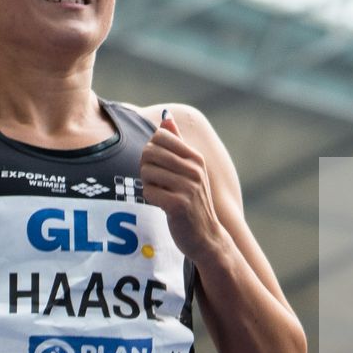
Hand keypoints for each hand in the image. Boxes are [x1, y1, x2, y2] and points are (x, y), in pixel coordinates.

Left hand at [139, 110, 226, 262]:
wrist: (206, 236)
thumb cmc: (193, 201)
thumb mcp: (190, 169)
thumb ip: (177, 142)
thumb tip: (166, 116)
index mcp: (196, 157)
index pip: (160, 136)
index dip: (151, 149)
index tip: (158, 164)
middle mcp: (194, 169)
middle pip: (149, 152)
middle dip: (145, 166)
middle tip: (156, 181)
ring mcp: (188, 187)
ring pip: (146, 172)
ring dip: (148, 184)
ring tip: (161, 193)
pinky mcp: (178, 205)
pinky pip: (149, 192)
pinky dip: (150, 198)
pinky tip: (161, 204)